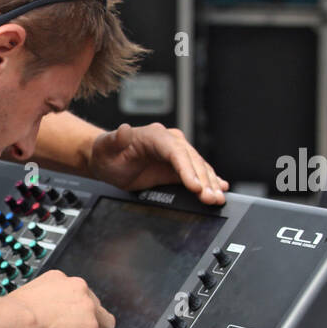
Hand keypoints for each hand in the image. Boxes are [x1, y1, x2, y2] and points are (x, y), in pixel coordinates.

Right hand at [9, 269, 115, 327]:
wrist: (13, 322)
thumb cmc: (10, 316)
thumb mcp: (24, 302)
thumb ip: (37, 310)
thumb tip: (36, 326)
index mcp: (58, 279)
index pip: (75, 295)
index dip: (70, 315)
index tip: (61, 327)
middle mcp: (77, 288)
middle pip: (94, 307)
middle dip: (85, 325)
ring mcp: (87, 307)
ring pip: (103, 325)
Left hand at [90, 122, 227, 204]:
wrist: (107, 159)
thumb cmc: (106, 153)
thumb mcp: (106, 147)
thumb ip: (115, 140)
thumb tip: (122, 130)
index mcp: (155, 136)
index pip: (176, 152)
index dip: (187, 169)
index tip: (195, 186)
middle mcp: (169, 142)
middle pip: (192, 161)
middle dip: (204, 180)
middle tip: (211, 198)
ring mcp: (176, 154)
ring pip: (198, 168)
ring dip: (210, 183)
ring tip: (218, 198)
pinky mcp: (177, 167)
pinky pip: (196, 173)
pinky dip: (209, 181)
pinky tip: (220, 188)